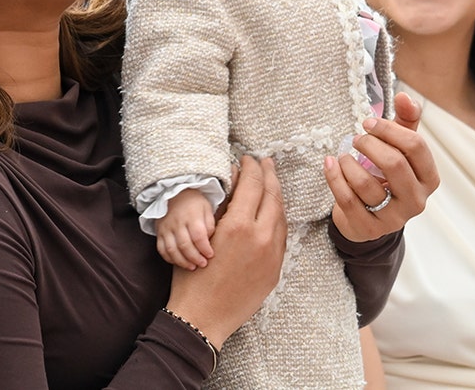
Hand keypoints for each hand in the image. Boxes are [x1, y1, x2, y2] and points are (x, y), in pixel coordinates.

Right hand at [156, 189, 215, 269]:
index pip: (198, 236)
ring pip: (172, 250)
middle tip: (203, 264)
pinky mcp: (159, 233)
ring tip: (192, 267)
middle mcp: (177, 222)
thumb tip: (209, 242)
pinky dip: (170, 258)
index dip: (205, 248)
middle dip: (195, 258)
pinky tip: (179, 262)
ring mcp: (166, 228)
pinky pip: (162, 249)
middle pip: (185, 245)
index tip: (211, 255)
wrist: (174, 193)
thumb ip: (210, 225)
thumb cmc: (194, 203)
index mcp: (191, 216)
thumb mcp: (207, 208)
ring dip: (182, 261)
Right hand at [165, 155, 286, 348]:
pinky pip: (281, 236)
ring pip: (281, 216)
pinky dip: (278, 218)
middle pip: (273, 196)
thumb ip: (221, 205)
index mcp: (240, 225)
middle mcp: (261, 237)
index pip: (253, 184)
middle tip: (266, 162)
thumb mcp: (202, 234)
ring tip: (270, 183)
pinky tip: (271, 213)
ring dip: (276, 196)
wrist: (203, 317)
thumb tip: (233, 180)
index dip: (252, 167)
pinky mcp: (275, 269)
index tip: (249, 158)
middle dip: (270, 175)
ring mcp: (272, 255)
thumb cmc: (193, 276)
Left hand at [324, 91, 438, 241]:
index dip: (389, 129)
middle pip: (394, 163)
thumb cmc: (386, 176)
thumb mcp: (399, 149)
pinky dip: (334, 177)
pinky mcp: (368, 228)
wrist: (368, 216)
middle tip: (357, 139)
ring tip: (344, 155)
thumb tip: (404, 96)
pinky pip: (346, 199)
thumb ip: (405, 121)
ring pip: (366, 183)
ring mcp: (393, 218)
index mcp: (429, 178)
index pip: (415, 146)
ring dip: (349, 162)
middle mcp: (416, 200)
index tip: (369, 122)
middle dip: (369, 144)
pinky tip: (330, 164)